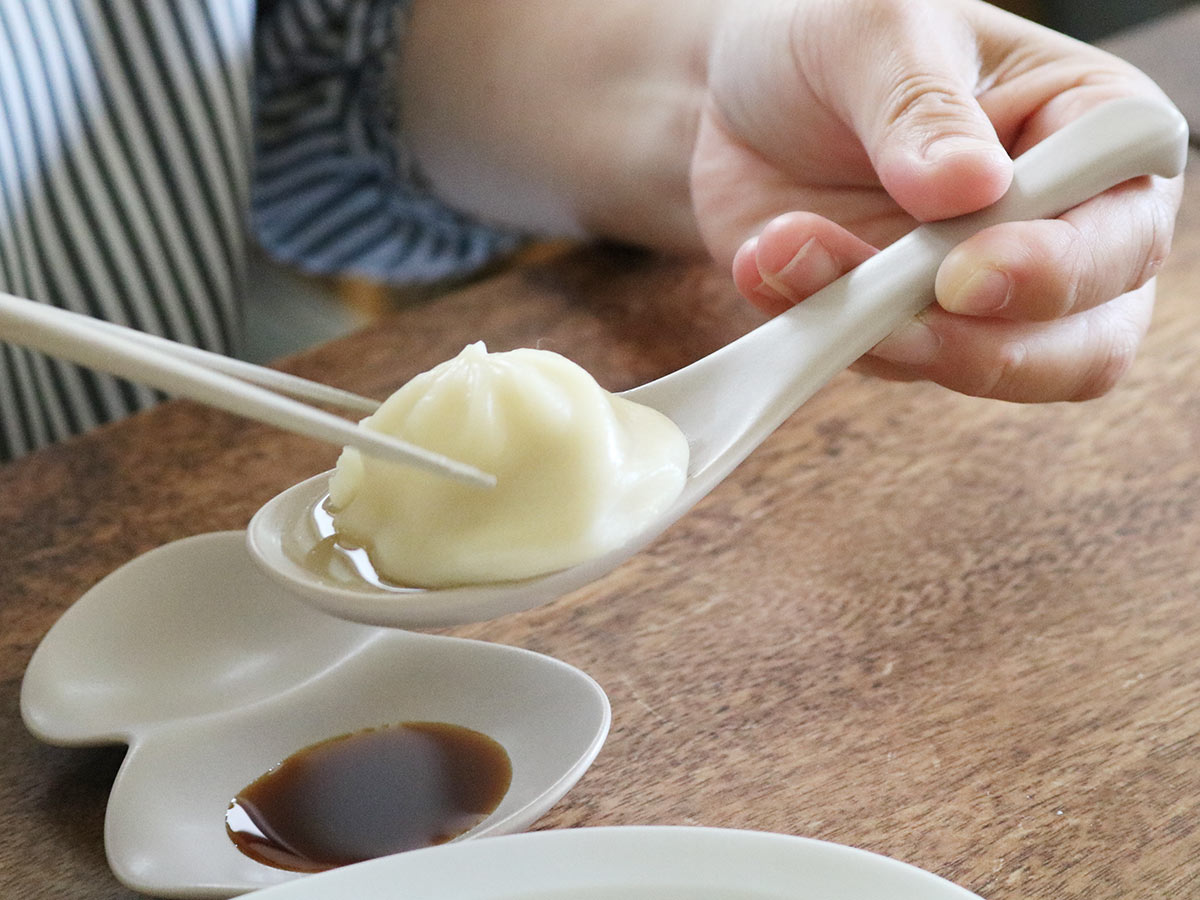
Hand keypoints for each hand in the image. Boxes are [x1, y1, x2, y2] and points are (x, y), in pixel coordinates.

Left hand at [692, 0, 1183, 401]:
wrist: (735, 96)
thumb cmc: (828, 40)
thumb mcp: (874, 34)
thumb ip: (921, 106)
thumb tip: (973, 187)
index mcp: (1091, 132)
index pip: (1126, 227)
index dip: (1061, 270)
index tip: (961, 273)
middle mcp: (1058, 229)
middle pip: (1082, 345)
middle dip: (979, 346)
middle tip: (884, 314)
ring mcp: (980, 294)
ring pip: (977, 369)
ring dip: (876, 333)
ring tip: (782, 249)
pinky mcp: (906, 331)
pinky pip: (882, 366)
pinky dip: (820, 332)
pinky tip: (766, 264)